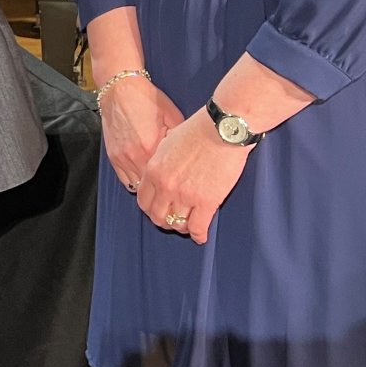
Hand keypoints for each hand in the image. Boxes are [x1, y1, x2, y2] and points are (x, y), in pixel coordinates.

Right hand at [97, 74, 183, 192]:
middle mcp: (134, 156)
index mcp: (152, 147)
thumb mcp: (173, 116)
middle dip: (164, 191)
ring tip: (161, 187)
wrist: (119, 89)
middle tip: (176, 191)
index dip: (177, 184)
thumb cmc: (146, 99)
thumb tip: (189, 157)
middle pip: (151, 187)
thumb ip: (180, 139)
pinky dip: (136, 182)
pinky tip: (146, 179)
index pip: (167, 178)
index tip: (186, 186)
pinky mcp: (113, 157)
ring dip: (149, 189)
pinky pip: (125, 180)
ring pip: (137, 187)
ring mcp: (121, 158)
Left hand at [135, 109, 248, 244]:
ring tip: (189, 227)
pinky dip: (199, 235)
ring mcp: (185, 196)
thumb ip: (160, 161)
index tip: (158, 210)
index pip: (143, 201)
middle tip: (173, 222)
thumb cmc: (199, 130)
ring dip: (183, 228)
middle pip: (158, 216)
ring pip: (177, 224)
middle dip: (164, 221)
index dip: (151, 209)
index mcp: (154, 170)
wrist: (222, 130)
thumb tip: (161, 170)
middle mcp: (165, 186)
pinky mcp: (207, 202)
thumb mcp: (167, 142)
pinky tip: (201, 236)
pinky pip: (198, 227)